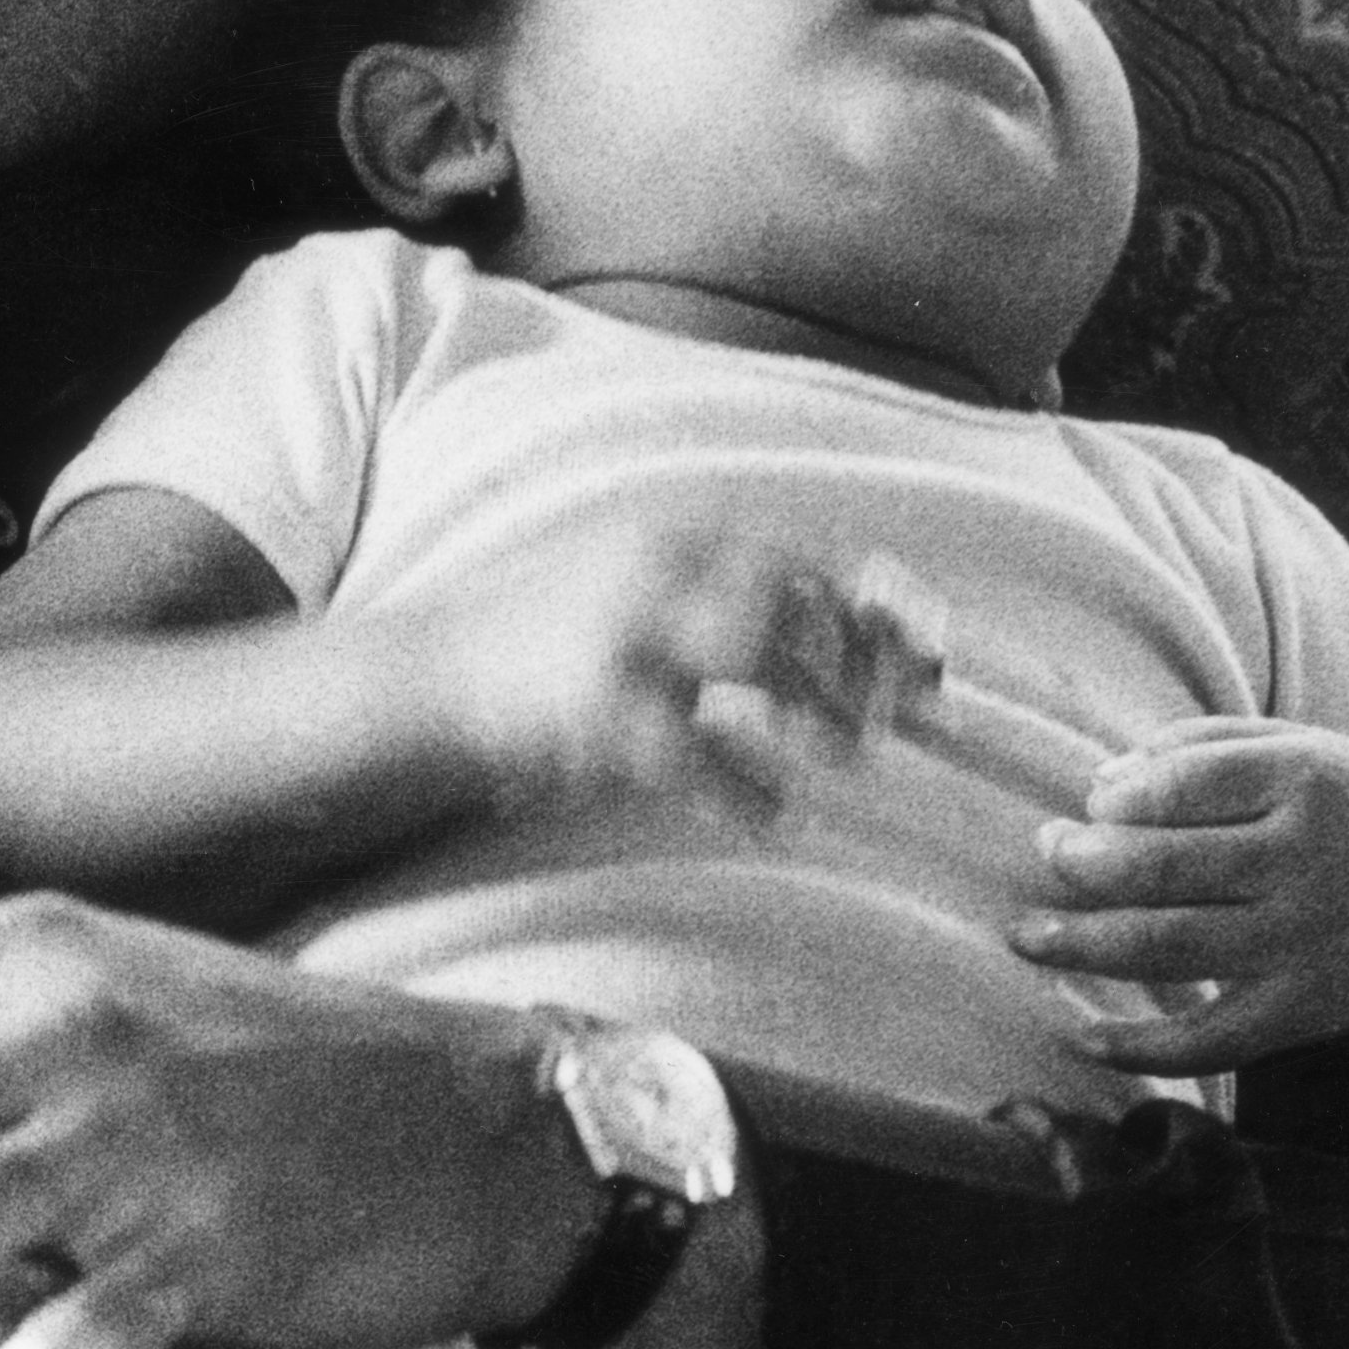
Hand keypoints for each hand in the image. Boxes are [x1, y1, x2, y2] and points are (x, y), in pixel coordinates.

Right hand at [423, 528, 937, 834]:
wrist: (429, 671)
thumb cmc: (546, 630)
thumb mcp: (628, 575)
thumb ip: (714, 582)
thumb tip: (841, 608)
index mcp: (667, 536)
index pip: (799, 555)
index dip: (870, 609)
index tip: (920, 658)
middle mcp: (650, 572)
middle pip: (788, 599)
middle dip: (852, 658)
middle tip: (885, 716)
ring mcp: (623, 637)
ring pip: (755, 658)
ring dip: (816, 712)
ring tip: (847, 754)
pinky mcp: (596, 709)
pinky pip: (698, 753)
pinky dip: (745, 789)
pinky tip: (770, 812)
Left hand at [1011, 716, 1348, 1071]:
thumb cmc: (1346, 815)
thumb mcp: (1296, 749)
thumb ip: (1196, 750)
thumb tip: (1099, 786)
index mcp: (1306, 784)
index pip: (1185, 785)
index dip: (1117, 797)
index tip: (1092, 805)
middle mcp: (1308, 865)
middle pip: (1166, 868)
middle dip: (1082, 864)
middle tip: (1045, 852)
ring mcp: (1307, 944)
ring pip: (1174, 949)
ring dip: (1083, 945)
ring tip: (1027, 936)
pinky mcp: (1305, 1011)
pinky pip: (1213, 1040)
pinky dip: (1142, 1047)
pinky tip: (1081, 1036)